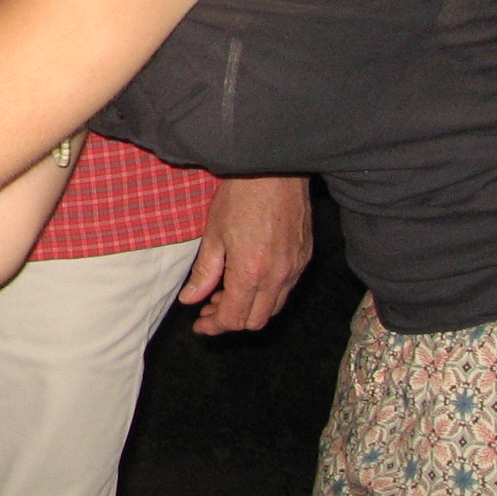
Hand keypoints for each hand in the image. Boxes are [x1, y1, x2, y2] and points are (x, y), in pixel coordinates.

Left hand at [178, 175, 311, 333]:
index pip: (234, 318)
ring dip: (248, 309)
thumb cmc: (240, 196)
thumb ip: (204, 273)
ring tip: (224, 295)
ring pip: (273, 307)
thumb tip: (191, 299)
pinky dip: (266, 294)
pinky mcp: (305, 257)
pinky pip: (286, 289)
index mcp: (251, 273)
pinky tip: (248, 280)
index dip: (214, 327)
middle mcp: (279, 276)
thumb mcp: (213, 234)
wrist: (274, 168)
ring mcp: (296, 268)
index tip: (199, 326)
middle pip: (256, 320)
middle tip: (208, 310)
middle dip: (230, 321)